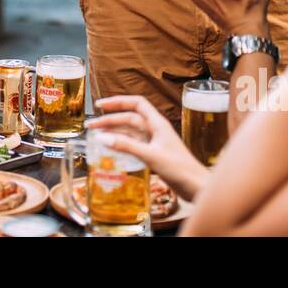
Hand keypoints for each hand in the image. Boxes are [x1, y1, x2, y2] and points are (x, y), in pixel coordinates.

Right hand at [87, 96, 208, 201]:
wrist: (196, 186)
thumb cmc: (180, 169)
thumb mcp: (151, 156)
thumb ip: (126, 146)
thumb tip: (102, 138)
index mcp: (158, 123)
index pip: (136, 103)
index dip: (118, 101)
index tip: (100, 106)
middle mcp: (156, 129)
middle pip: (130, 118)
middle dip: (110, 120)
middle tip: (91, 126)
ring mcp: (155, 142)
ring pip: (131, 131)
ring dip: (114, 132)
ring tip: (96, 136)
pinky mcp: (154, 154)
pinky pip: (134, 144)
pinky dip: (122, 144)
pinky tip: (112, 148)